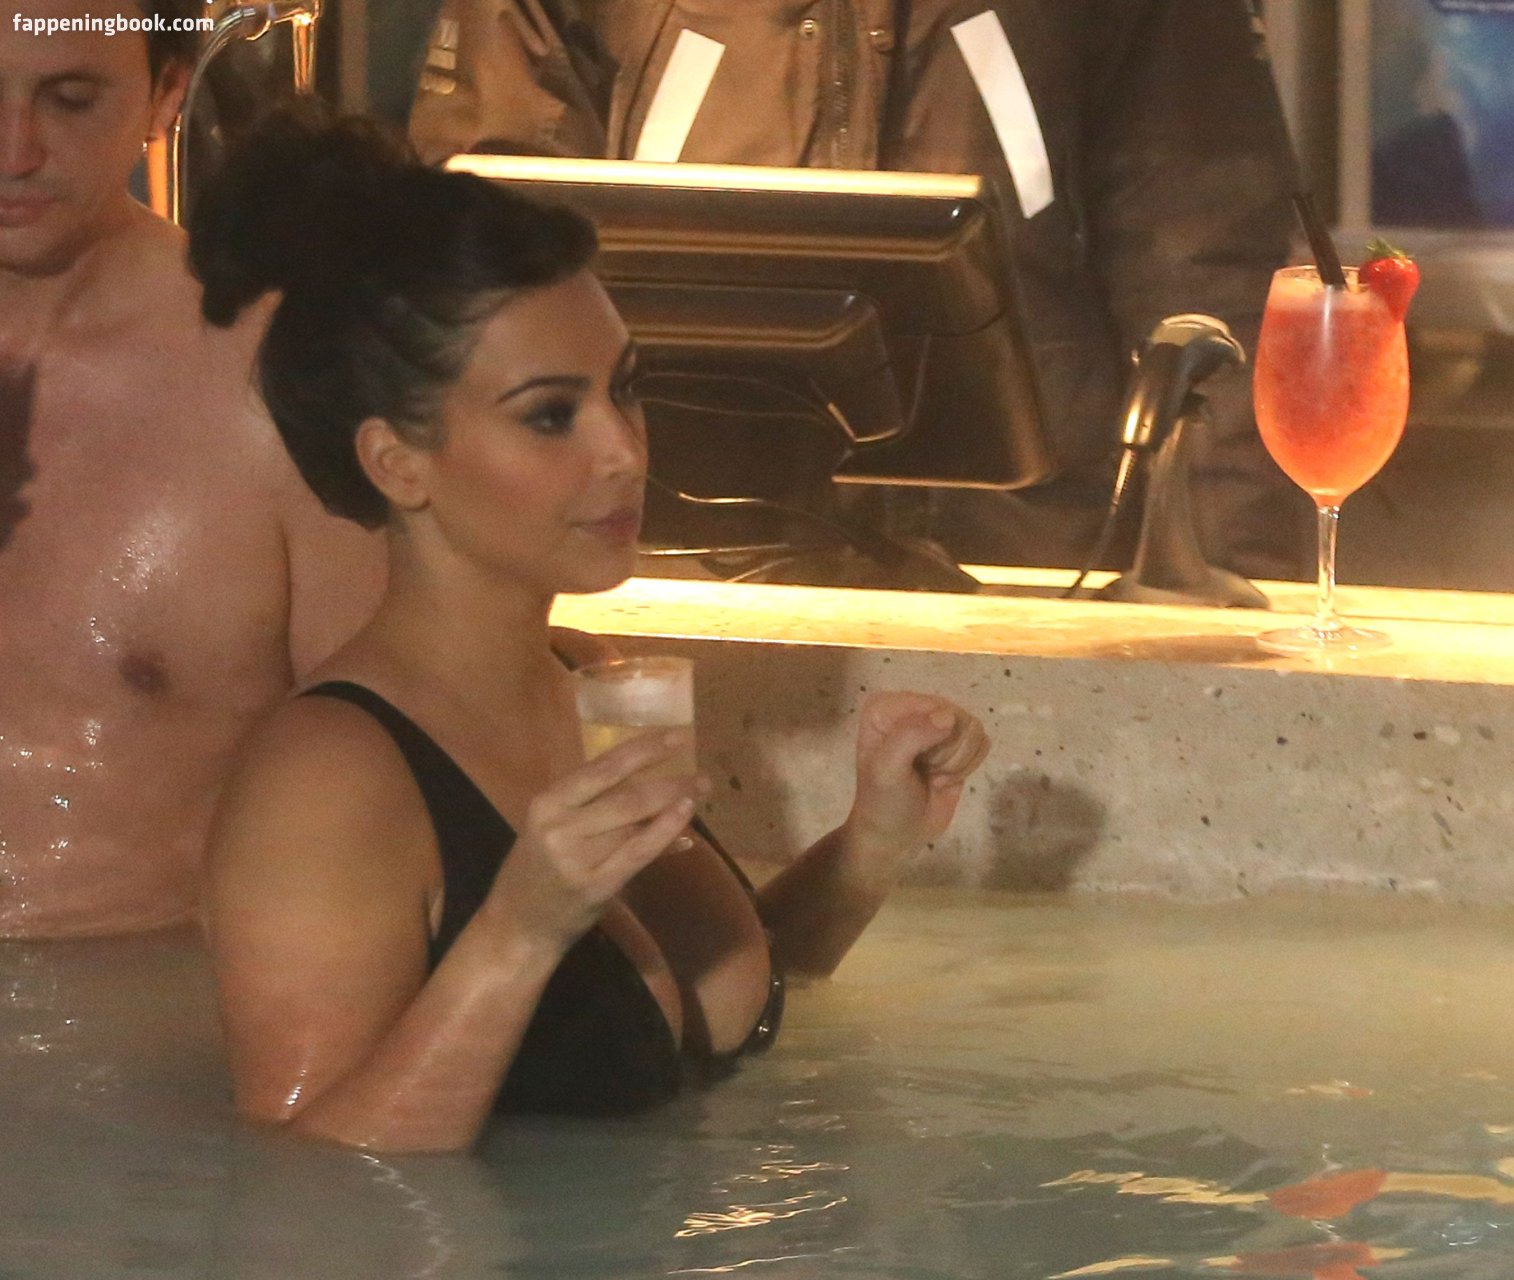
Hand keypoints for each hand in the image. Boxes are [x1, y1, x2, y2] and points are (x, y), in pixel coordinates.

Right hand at [483, 729, 704, 952]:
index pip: (604, 767)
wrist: (515, 927)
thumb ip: (591, 806)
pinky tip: (684, 818)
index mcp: (547, 802)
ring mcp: (576, 857)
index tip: (676, 736)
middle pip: (626, 794)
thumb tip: (649, 783)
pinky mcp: (594, 886)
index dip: (644, 749)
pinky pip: (638, 852)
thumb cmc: (536, 872)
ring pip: (634, 821)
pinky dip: (664, 832)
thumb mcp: (551, 828)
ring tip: (700, 790)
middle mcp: (560, 825)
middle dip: (669, 780)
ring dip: (673, 802)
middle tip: (701, 774)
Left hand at [843, 692, 988, 883]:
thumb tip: (949, 717)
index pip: (932, 706)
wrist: (897, 834)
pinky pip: (982, 742)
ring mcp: (939, 724)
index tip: (914, 762)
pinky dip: (968, 766)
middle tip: (924, 772)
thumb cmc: (885, 801)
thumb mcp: (886, 769)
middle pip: (956, 715)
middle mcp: (914, 708)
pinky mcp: (960, 743)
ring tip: (934, 776)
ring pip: (973, 729)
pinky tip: (946, 778)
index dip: (931, 738)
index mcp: (887, 707)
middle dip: (945, 753)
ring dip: (957, 762)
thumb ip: (910, 736)